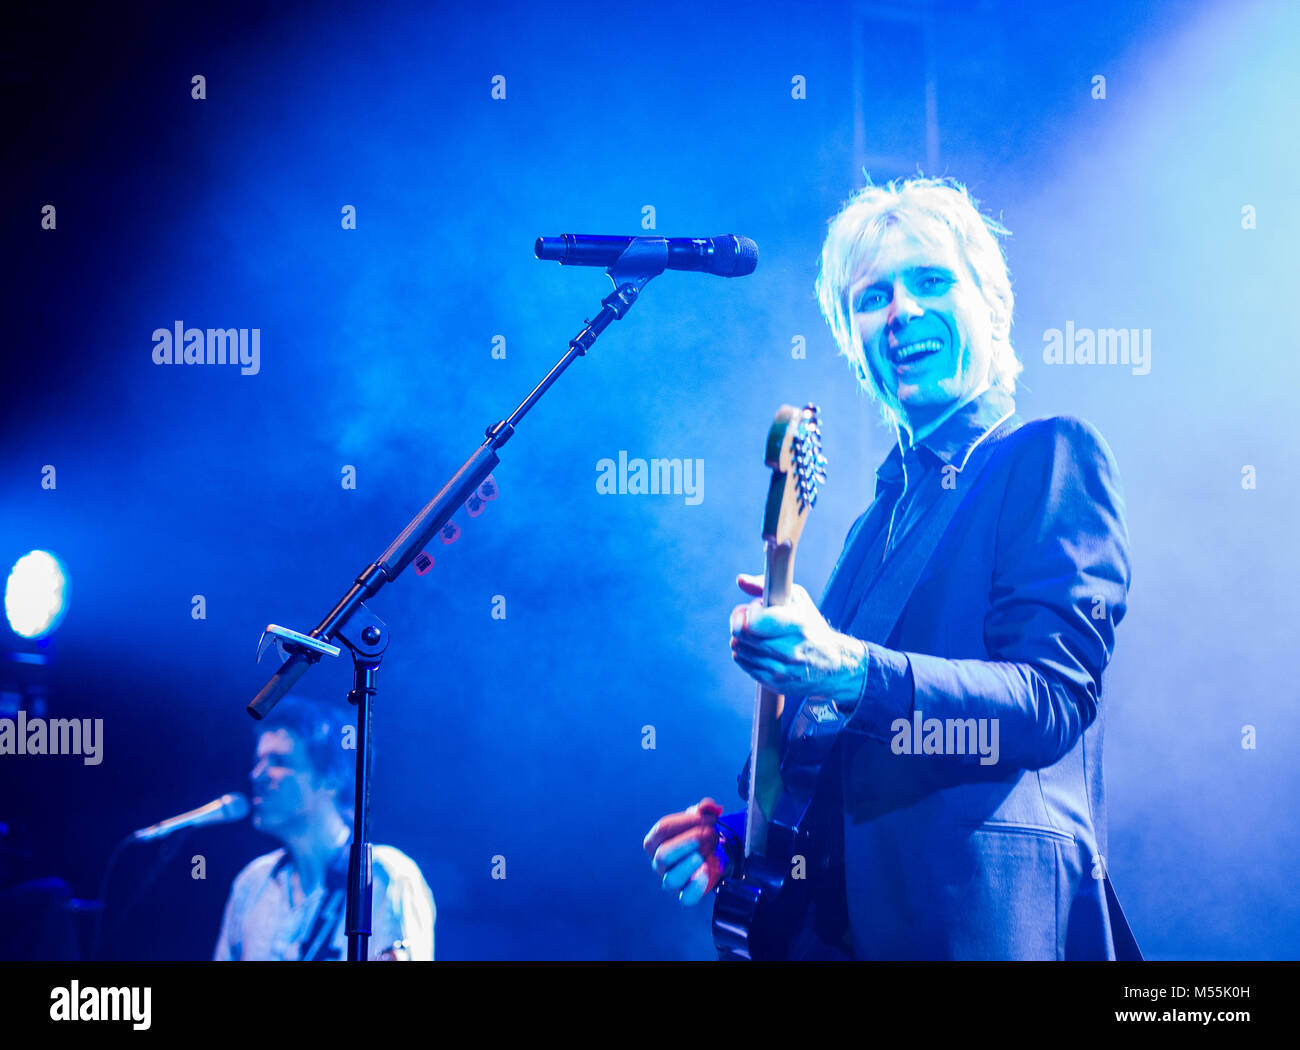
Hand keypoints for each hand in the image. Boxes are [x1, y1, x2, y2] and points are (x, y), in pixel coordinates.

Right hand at [643, 798, 725, 905]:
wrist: (712, 853)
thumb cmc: (699, 834)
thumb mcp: (700, 818)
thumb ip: (705, 809)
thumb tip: (709, 806)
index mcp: (656, 841)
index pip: (662, 830)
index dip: (685, 822)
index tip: (708, 817)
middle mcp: (659, 862)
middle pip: (663, 855)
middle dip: (687, 842)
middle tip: (708, 833)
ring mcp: (671, 880)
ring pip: (672, 878)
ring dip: (689, 865)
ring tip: (703, 854)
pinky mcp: (687, 894)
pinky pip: (686, 897)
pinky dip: (695, 887)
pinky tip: (705, 872)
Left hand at [730, 573, 867, 706]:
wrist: (835, 665)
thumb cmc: (813, 627)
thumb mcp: (797, 599)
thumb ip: (765, 586)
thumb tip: (740, 580)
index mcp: (797, 625)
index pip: (752, 623)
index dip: (746, 613)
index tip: (753, 609)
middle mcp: (790, 650)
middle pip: (742, 636)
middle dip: (740, 623)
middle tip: (750, 619)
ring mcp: (782, 670)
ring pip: (740, 651)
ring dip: (741, 639)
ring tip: (756, 634)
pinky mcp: (776, 683)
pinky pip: (745, 665)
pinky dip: (745, 654)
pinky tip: (757, 648)